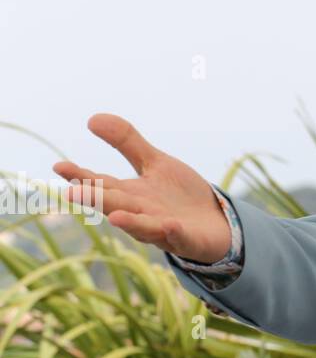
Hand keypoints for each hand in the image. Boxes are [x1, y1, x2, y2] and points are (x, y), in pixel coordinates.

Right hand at [53, 113, 232, 263]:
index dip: (81, 176)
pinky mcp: (186, 238)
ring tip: (114, 217)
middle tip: (73, 193)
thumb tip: (92, 118)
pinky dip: (172, 232)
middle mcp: (140, 213)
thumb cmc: (178, 195)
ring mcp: (162, 228)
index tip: (58, 166)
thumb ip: (127, 143)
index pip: (101, 184)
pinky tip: (169, 224)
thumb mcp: (154, 163)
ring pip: (142, 226)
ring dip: (130, 222)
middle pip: (116, 205)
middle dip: (96, 200)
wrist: (215, 222)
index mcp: (130, 194)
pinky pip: (178, 236)